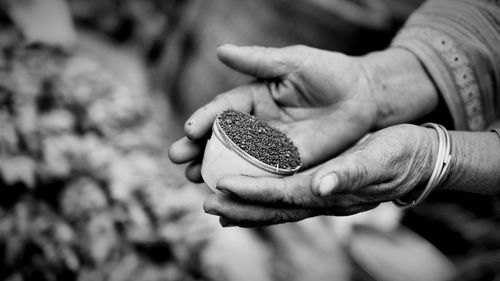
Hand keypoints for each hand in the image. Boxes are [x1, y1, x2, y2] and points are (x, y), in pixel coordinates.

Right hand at [169, 44, 380, 181]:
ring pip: (237, 160)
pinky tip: (228, 192)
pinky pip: (264, 174)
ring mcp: (272, 146)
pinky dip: (245, 184)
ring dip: (214, 169)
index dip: (205, 118)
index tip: (189, 130)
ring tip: (193, 178)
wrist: (363, 96)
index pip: (223, 109)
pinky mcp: (290, 163)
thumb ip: (258, 60)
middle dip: (197, 148)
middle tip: (176, 158)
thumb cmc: (328, 72)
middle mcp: (257, 123)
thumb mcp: (293, 62)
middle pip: (221, 138)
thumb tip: (220, 50)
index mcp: (253, 97)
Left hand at [202, 124, 436, 226]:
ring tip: (217, 205)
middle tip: (207, 203)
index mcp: (332, 192)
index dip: (254, 192)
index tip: (224, 187)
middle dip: (240, 207)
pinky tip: (245, 195)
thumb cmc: (400, 154)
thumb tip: (324, 186)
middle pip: (273, 209)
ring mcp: (320, 197)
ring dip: (245, 207)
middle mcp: (322, 199)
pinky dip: (262, 199)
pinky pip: (285, 198)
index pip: (285, 195)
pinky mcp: (320, 188)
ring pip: (275, 207)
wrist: (415, 159)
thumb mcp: (380, 157)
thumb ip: (353, 173)